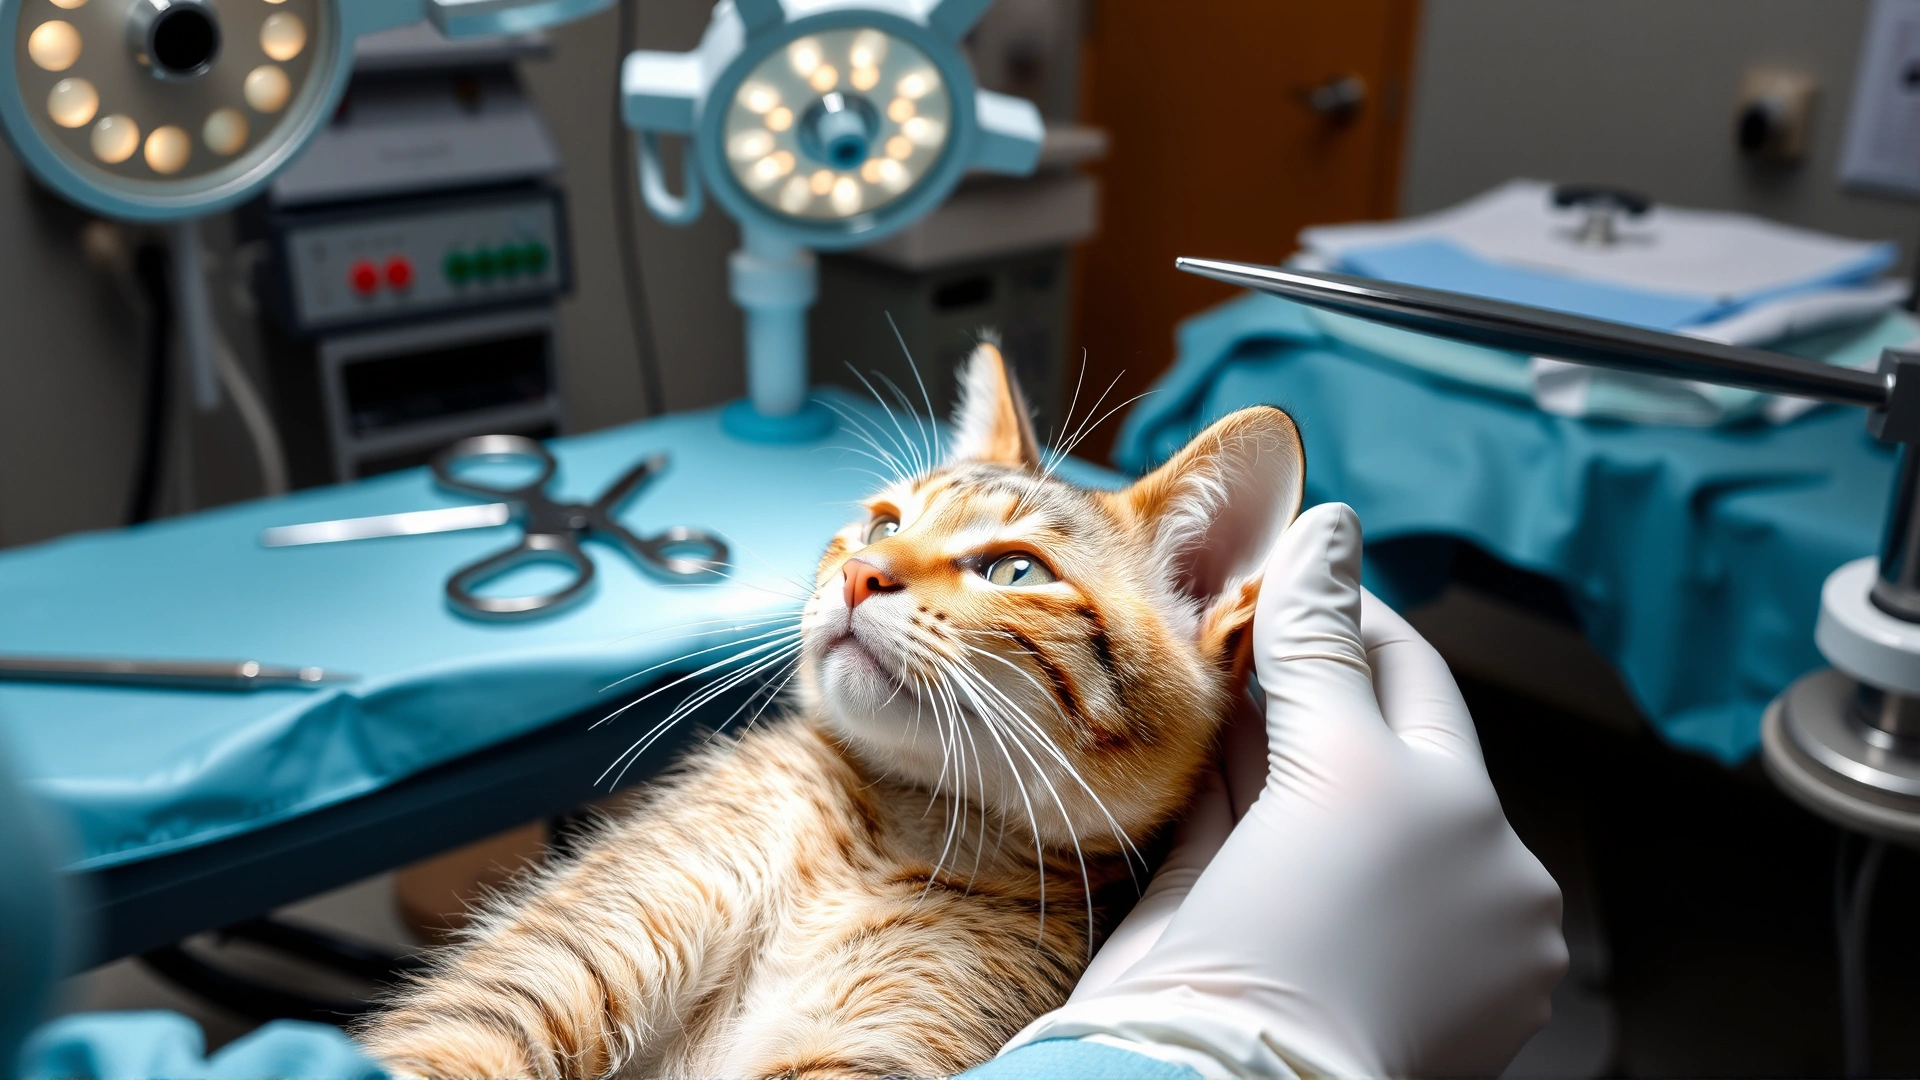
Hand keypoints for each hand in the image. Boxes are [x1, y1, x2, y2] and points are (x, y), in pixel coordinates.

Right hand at [1006, 503, 1566, 1077]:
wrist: (1215, 1079)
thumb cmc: (1318, 937)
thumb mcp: (1347, 774)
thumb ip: (1327, 648)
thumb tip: (1331, 525)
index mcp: (1479, 847)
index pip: (1416, 686)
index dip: (1350, 613)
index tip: (1284, 560)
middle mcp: (1415, 878)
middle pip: (1348, 725)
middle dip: (1288, 658)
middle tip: (1221, 590)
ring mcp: (1327, 907)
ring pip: (1281, 771)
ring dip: (1236, 707)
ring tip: (1186, 639)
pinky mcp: (1241, 926)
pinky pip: (1227, 818)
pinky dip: (1201, 764)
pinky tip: (1167, 712)